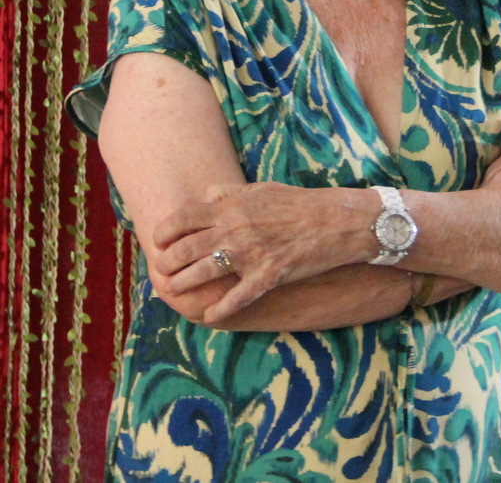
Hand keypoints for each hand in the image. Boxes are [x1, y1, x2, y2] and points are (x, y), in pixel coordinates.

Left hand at [151, 181, 376, 324]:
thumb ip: (229, 192)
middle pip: (184, 249)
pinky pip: (236, 298)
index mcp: (230, 206)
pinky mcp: (267, 276)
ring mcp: (249, 254)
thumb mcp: (261, 189)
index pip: (182, 219)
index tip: (159, 242)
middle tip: (164, 270)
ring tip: (176, 289)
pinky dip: (219, 310)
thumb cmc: (298, 203)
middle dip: (167, 262)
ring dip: (183, 285)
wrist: (335, 221)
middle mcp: (234, 229)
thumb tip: (205, 195)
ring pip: (201, 274)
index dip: (164, 232)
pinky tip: (209, 316)